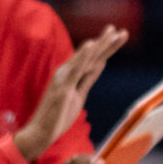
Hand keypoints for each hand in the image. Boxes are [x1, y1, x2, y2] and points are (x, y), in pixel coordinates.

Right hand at [13, 26, 126, 162]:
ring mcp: (64, 78)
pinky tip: (91, 44)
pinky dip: (83, 56)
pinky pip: (75, 69)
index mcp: (72, 75)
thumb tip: (100, 64)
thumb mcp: (79, 94)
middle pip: (92, 56)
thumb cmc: (58, 115)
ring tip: (112, 32)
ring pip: (86, 58)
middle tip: (121, 30)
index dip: (107, 47)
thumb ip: (87, 78)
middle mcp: (67, 72)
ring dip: (99, 44)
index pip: (94, 59)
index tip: (119, 34)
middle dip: (107, 42)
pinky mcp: (62, 86)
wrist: (41, 132)